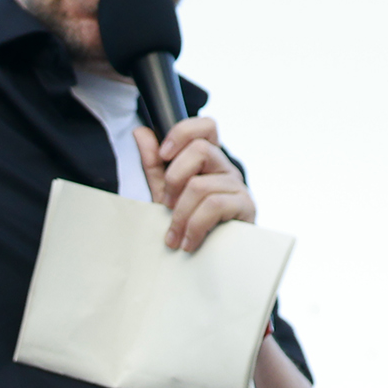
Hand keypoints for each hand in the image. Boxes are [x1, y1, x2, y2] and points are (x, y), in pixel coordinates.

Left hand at [146, 111, 256, 254]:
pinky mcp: (246, 207)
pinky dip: (194, 226)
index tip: (164, 155)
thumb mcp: (164, 193)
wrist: (211, 261)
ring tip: (173, 236)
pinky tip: (187, 242)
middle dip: (174, 179)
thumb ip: (154, 164)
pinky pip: (214, 205)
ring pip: (201, 185)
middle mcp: (225, 168)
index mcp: (208, 160)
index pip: (206, 126)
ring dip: (179, 215)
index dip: (183, 132)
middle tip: (166, 205)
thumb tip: (141, 132)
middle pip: (200, 150)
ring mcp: (238, 186)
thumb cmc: (188, 224)